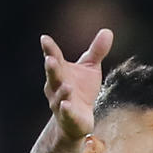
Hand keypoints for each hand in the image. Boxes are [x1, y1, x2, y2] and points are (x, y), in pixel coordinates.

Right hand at [40, 28, 111, 142]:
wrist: (76, 121)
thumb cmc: (81, 91)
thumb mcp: (90, 69)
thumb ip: (96, 51)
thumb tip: (108, 31)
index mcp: (60, 71)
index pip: (54, 58)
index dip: (49, 49)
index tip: (44, 39)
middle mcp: (56, 86)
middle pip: (53, 76)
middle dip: (51, 68)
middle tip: (50, 59)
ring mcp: (60, 102)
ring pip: (59, 95)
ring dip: (62, 90)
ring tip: (66, 85)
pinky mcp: (69, 117)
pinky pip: (66, 113)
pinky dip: (66, 109)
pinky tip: (67, 105)